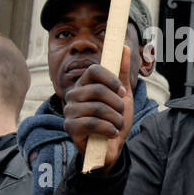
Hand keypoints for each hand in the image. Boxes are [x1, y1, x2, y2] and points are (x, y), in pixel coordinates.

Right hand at [63, 46, 133, 170]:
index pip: (94, 70)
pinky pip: (92, 123)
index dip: (111, 79)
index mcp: (85, 84)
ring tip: (117, 125)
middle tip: (121, 113)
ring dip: (115, 118)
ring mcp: (70, 111)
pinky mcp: (70, 127)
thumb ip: (122, 72)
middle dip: (117, 104)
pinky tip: (111, 133)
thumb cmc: (115, 119)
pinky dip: (108, 129)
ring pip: (97, 108)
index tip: (123, 92)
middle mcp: (74, 95)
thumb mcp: (124, 95)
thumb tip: (124, 47)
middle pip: (98, 90)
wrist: (112, 147)